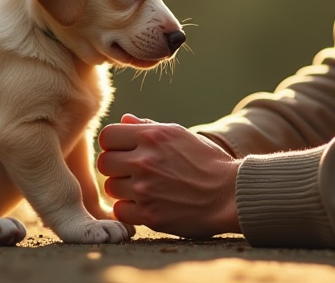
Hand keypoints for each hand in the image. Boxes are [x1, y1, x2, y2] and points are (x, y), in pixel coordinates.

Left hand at [97, 114, 241, 238]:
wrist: (230, 195)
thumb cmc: (207, 162)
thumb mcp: (180, 135)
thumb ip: (149, 127)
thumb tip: (124, 119)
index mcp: (152, 136)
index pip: (107, 136)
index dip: (113, 144)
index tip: (124, 151)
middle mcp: (145, 161)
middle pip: (104, 163)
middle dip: (116, 167)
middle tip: (132, 171)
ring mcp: (145, 190)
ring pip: (111, 187)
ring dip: (123, 189)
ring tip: (143, 188)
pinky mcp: (149, 215)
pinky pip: (120, 210)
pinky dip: (130, 209)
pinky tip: (146, 204)